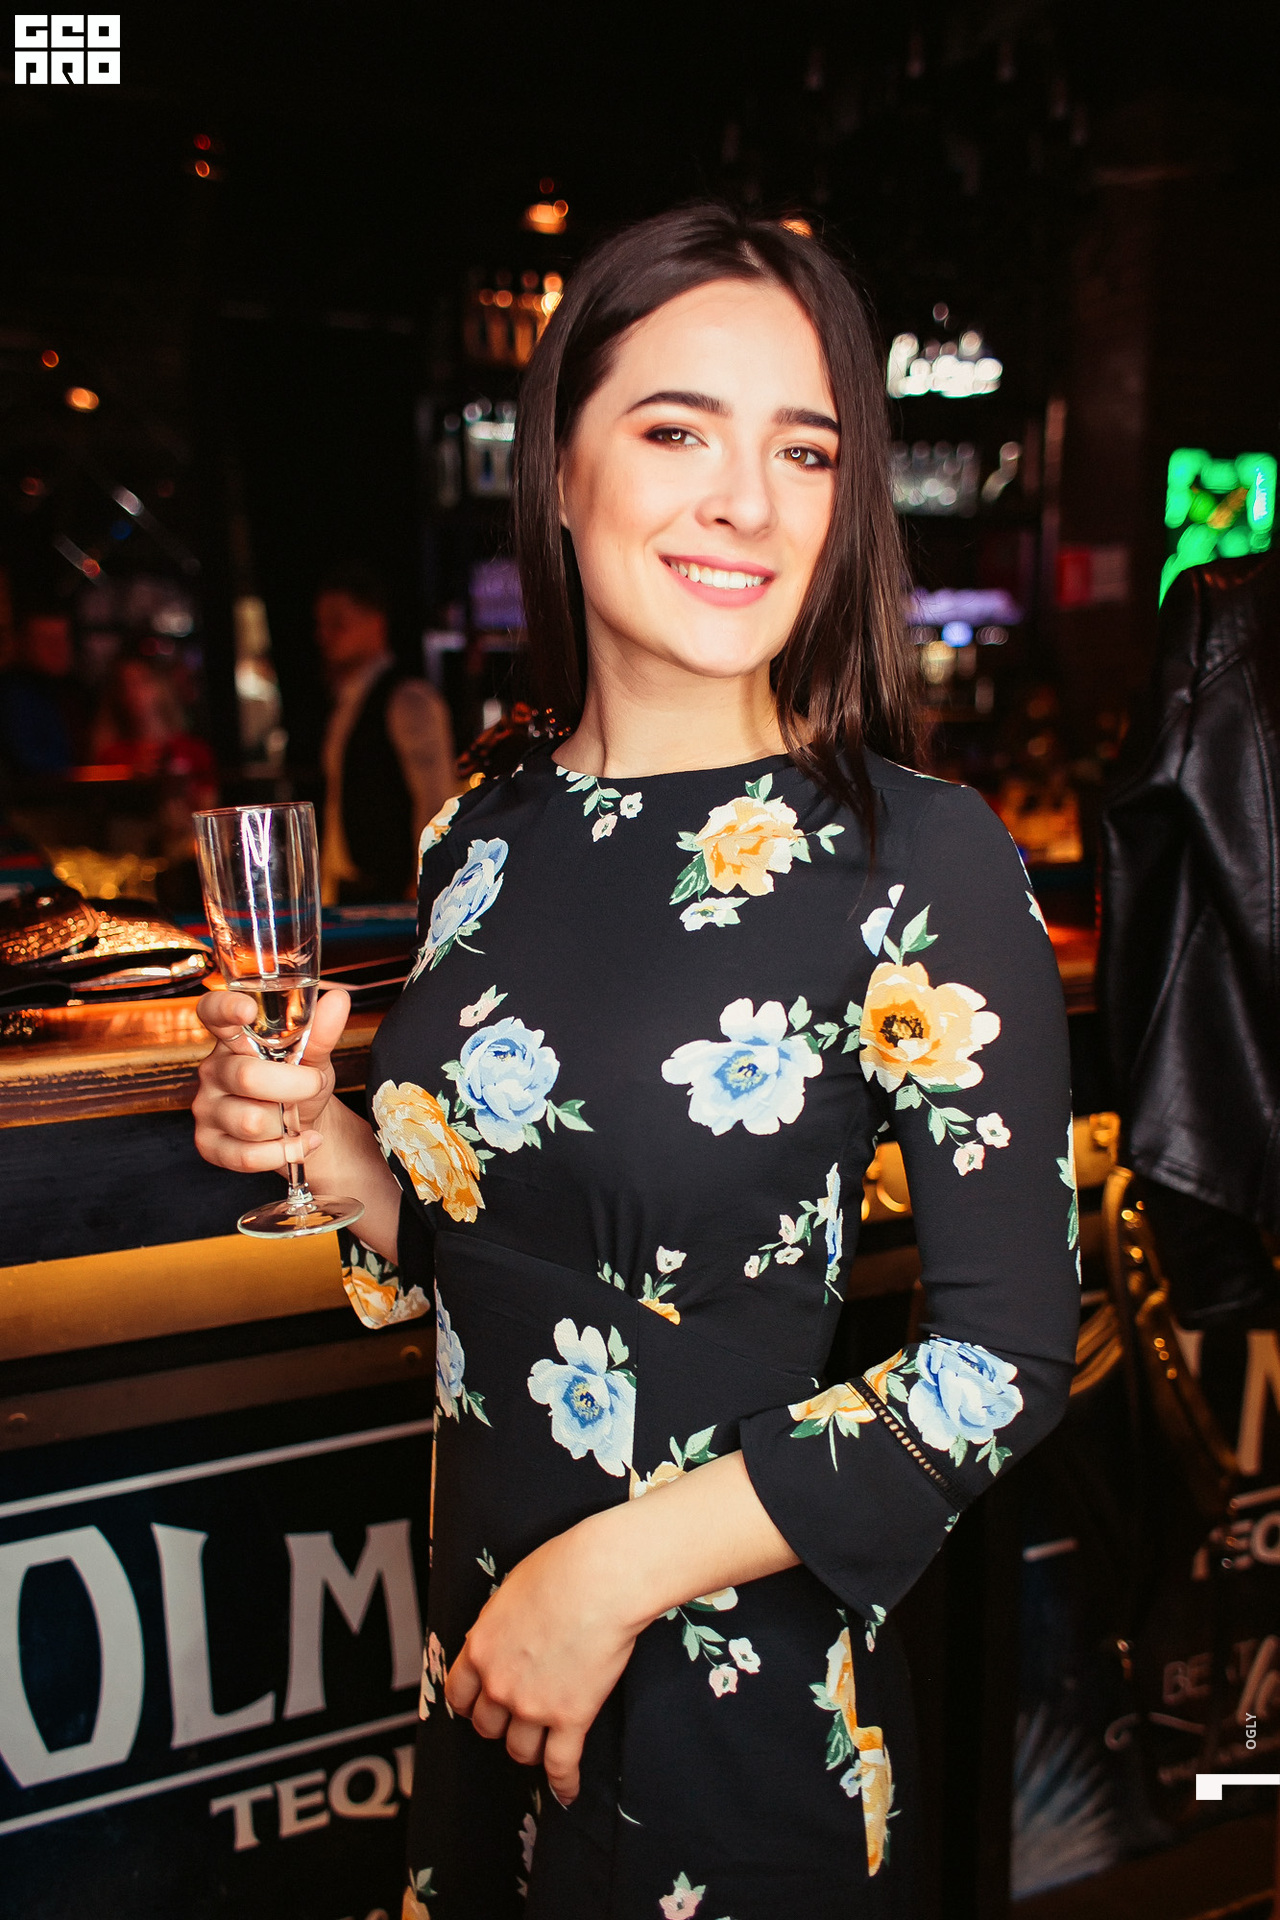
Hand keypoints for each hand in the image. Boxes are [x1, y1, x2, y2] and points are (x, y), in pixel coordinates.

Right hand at [192, 986, 349, 1173]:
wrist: (303, 1127)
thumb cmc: (301, 1082)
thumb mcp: (314, 1055)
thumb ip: (321, 1030)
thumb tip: (337, 999)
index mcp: (233, 1038)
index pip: (212, 1012)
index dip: (225, 1008)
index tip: (247, 1009)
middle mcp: (213, 1070)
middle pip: (247, 1077)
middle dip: (295, 1086)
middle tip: (313, 1085)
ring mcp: (207, 1108)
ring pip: (251, 1122)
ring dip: (287, 1124)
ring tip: (296, 1117)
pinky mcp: (209, 1144)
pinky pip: (246, 1156)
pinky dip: (284, 1152)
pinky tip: (299, 1141)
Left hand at [444, 1517, 637, 1805]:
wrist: (599, 1580)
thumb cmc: (561, 1570)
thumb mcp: (511, 1591)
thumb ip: (500, 1624)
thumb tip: (504, 1635)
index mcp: (480, 1648)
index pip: (458, 1694)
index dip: (469, 1703)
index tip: (477, 1705)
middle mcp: (499, 1684)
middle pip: (487, 1725)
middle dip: (499, 1723)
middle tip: (515, 1718)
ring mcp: (534, 1705)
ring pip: (519, 1749)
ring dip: (528, 1750)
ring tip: (540, 1747)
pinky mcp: (570, 1717)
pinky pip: (561, 1764)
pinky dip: (563, 1783)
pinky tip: (567, 1793)